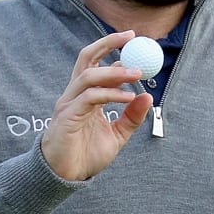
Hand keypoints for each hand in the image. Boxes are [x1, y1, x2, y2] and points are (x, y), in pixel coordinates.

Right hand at [41, 31, 153, 180]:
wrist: (66, 177)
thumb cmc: (86, 155)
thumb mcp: (117, 135)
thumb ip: (131, 117)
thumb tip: (148, 96)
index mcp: (85, 95)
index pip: (97, 63)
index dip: (113, 49)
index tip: (135, 41)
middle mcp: (75, 94)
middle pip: (86, 58)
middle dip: (107, 43)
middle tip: (131, 37)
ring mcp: (69, 103)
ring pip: (89, 75)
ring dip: (114, 72)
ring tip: (137, 73)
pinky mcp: (68, 115)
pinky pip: (90, 97)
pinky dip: (111, 94)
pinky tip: (128, 97)